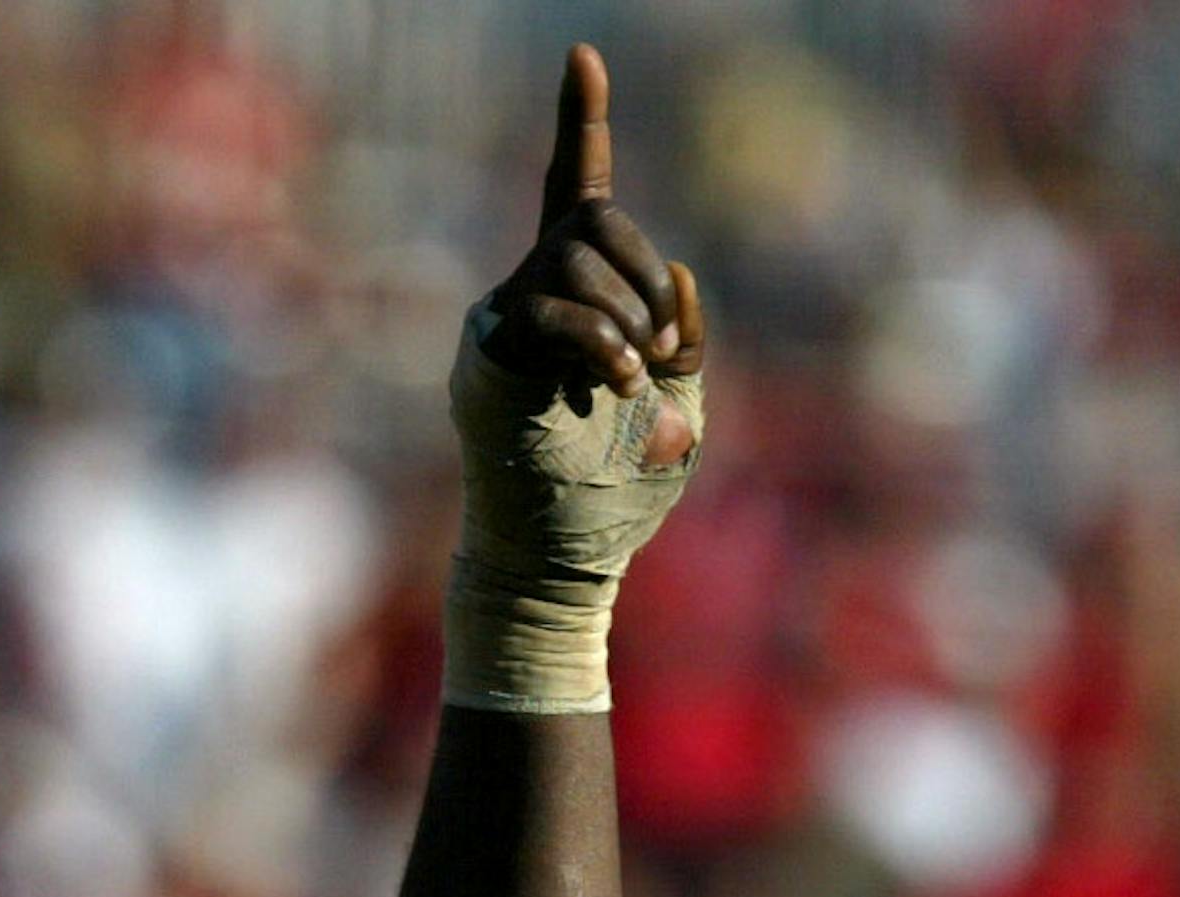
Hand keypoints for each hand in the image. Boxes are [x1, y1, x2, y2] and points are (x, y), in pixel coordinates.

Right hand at [442, 44, 705, 711]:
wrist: (564, 558)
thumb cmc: (620, 494)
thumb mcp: (683, 409)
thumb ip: (685, 340)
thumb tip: (683, 276)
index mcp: (585, 299)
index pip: (581, 196)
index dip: (583, 126)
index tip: (585, 56)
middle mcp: (538, 294)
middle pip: (595, 222)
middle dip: (644, 278)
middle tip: (661, 350)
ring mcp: (511, 320)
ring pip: (576, 259)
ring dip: (628, 317)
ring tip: (633, 382)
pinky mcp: (494, 353)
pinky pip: (552, 309)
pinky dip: (600, 341)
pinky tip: (618, 385)